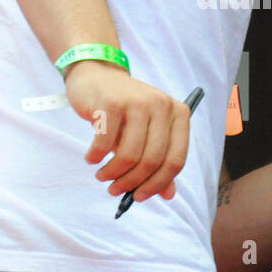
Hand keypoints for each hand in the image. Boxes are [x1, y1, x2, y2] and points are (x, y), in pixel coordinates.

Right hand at [64, 61, 191, 202]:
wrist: (97, 75)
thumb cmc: (125, 109)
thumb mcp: (147, 132)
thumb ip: (159, 161)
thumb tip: (168, 195)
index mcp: (179, 113)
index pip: (176, 160)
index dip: (158, 184)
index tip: (139, 197)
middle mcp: (162, 105)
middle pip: (152, 160)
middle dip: (132, 183)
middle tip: (115, 190)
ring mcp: (137, 102)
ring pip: (129, 155)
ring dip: (112, 173)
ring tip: (102, 176)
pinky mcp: (112, 103)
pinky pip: (105, 143)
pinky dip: (96, 157)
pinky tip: (92, 158)